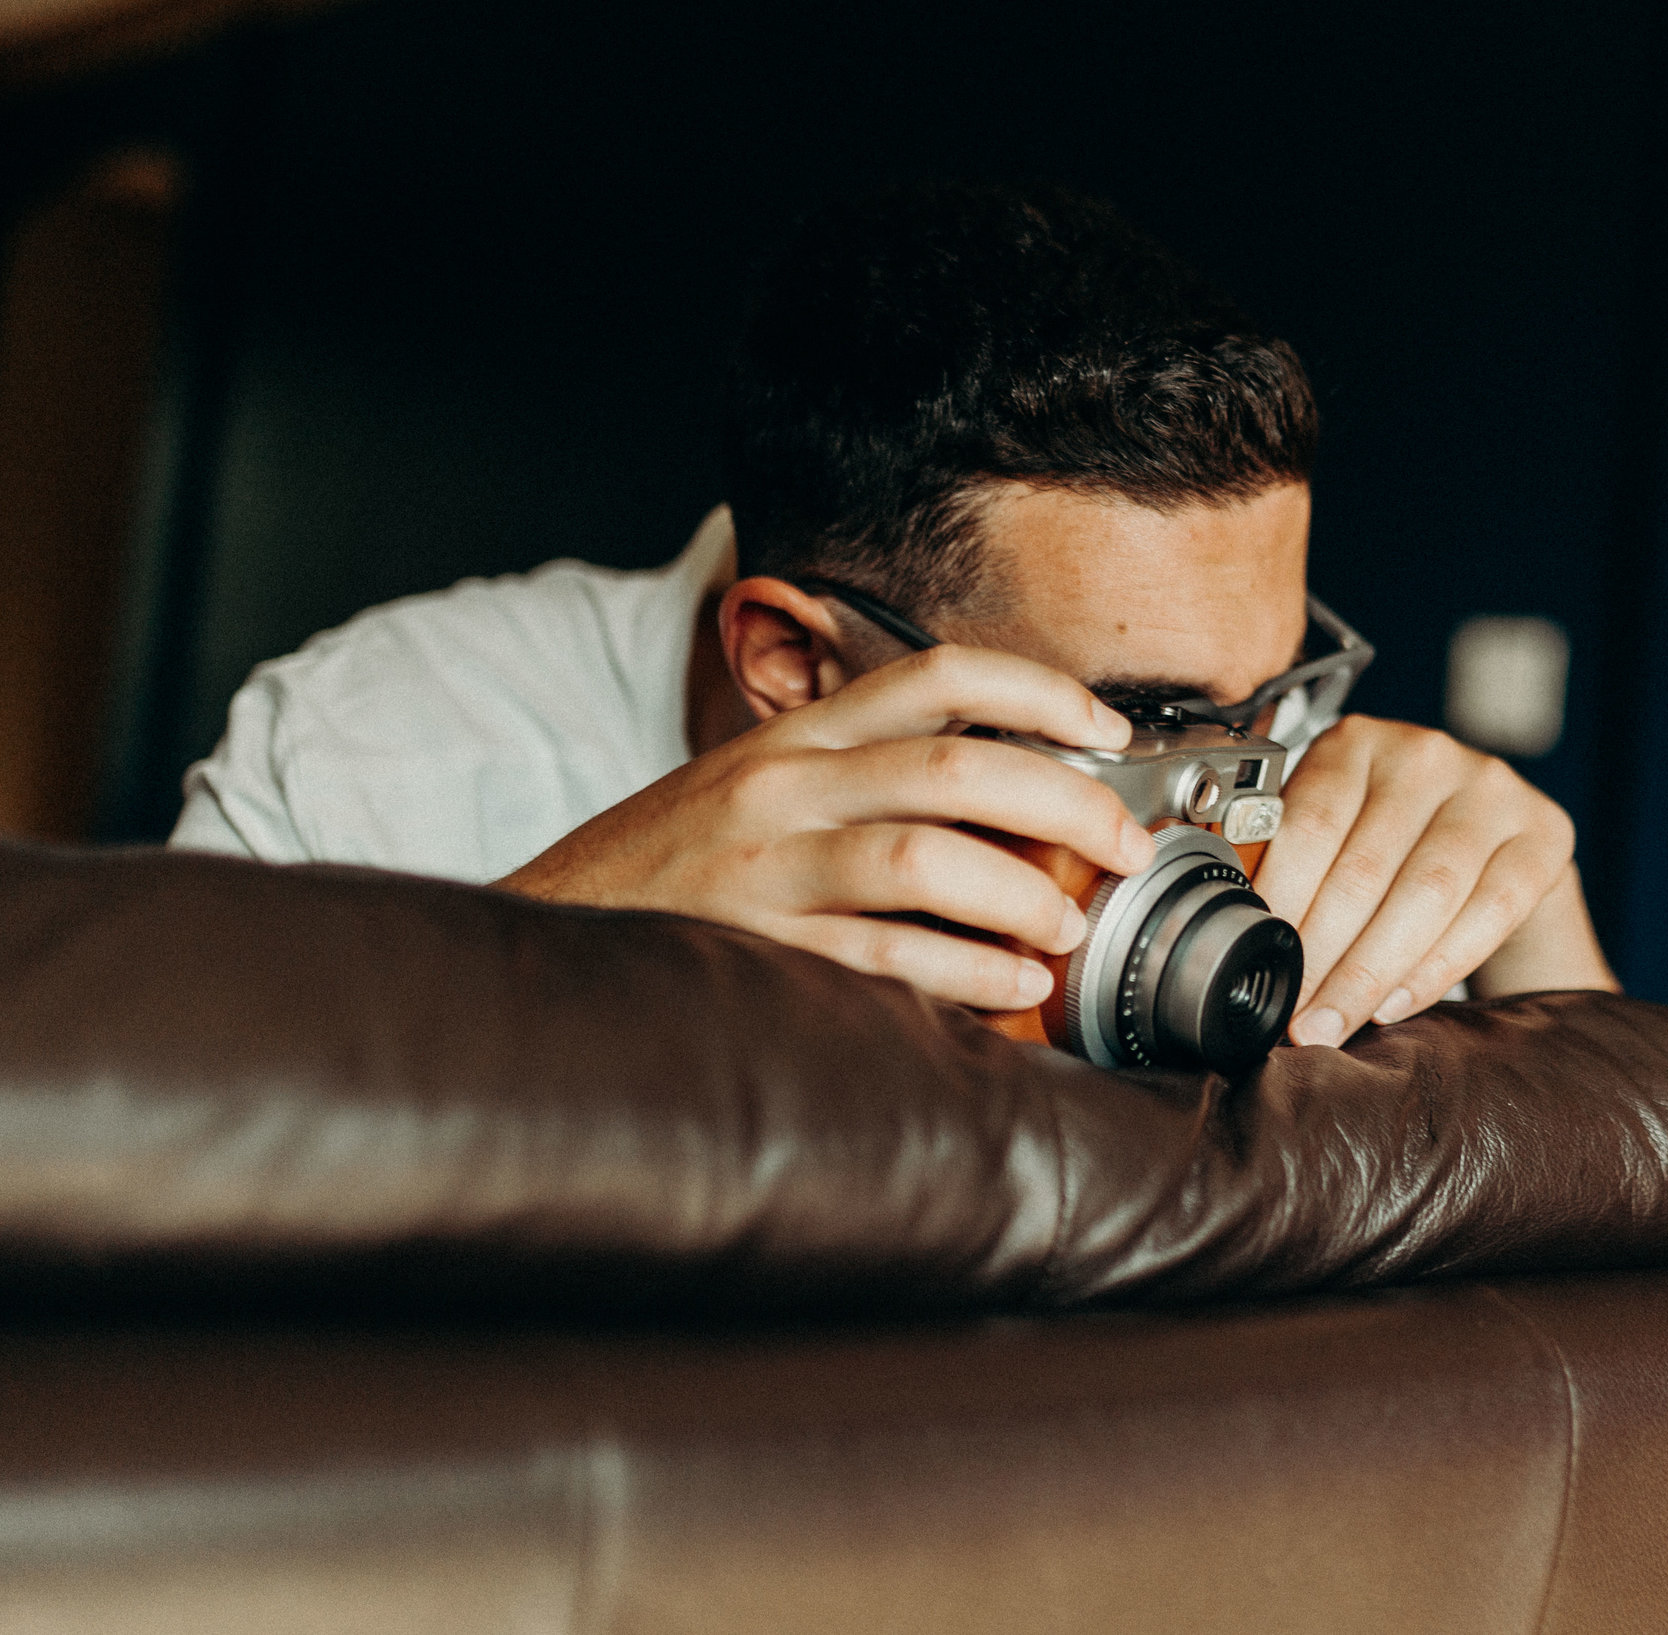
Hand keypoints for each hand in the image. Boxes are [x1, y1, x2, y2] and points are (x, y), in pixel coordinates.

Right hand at [496, 646, 1156, 1009]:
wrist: (540, 940)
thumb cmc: (663, 873)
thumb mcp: (754, 792)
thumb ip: (857, 781)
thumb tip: (1004, 807)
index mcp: (797, 739)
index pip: (939, 677)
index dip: (1041, 692)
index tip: (1108, 728)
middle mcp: (784, 787)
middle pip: (957, 766)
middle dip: (1067, 802)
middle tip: (1127, 843)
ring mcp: (766, 868)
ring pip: (924, 856)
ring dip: (1022, 892)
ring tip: (1071, 926)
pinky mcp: (753, 950)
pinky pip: (882, 959)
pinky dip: (965, 975)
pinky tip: (1012, 991)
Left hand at [1251, 715, 1615, 1047]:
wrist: (1492, 839)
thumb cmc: (1393, 843)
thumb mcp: (1335, 833)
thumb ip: (1291, 865)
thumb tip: (1240, 940)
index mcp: (1357, 742)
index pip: (1310, 823)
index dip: (1282, 901)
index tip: (1260, 961)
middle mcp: (1426, 754)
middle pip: (1365, 868)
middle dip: (1322, 955)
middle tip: (1293, 1014)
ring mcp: (1491, 789)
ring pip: (1426, 894)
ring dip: (1371, 973)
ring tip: (1334, 1022)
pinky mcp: (1543, 834)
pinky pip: (1489, 913)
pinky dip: (1436, 967)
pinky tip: (1396, 1003)